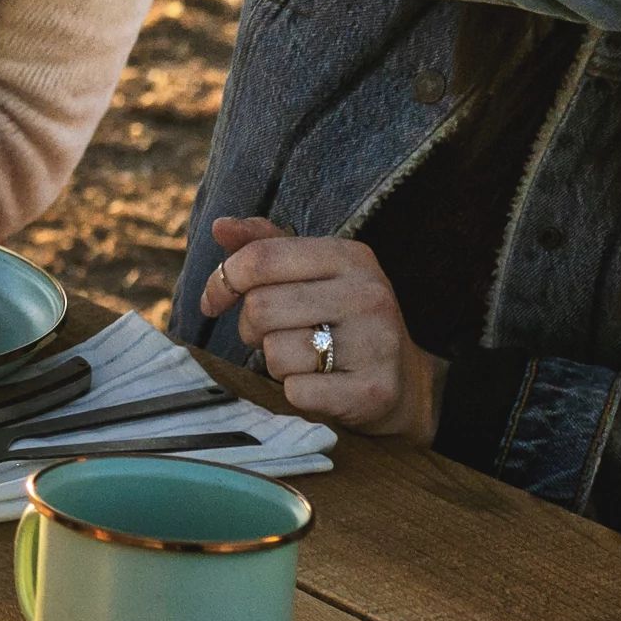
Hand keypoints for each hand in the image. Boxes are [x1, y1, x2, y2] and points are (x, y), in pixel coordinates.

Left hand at [193, 214, 440, 440]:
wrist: (406, 382)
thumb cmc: (342, 322)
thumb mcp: (311, 274)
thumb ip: (265, 246)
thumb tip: (220, 227)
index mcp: (349, 256)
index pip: (261, 258)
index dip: (223, 280)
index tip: (214, 301)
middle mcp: (367, 293)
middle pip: (261, 308)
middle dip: (251, 328)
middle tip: (272, 336)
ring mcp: (376, 342)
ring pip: (275, 353)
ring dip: (276, 364)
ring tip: (304, 361)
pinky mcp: (374, 389)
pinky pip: (297, 391)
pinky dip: (297, 393)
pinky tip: (321, 386)